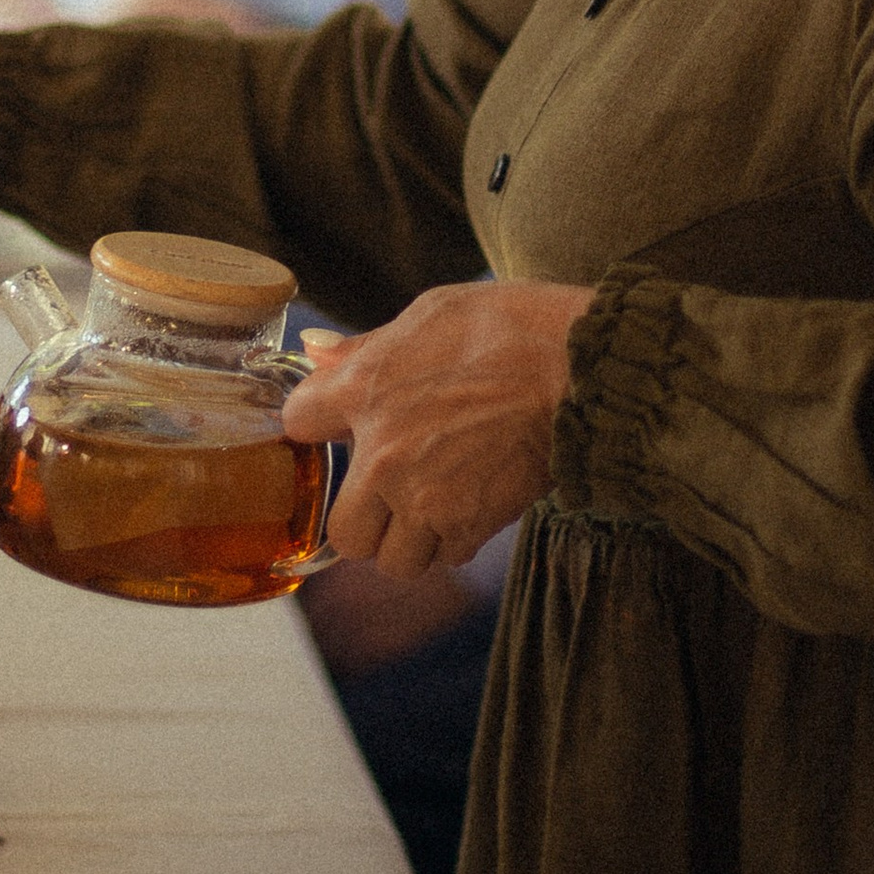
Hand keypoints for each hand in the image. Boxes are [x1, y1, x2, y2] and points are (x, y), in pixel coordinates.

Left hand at [282, 280, 587, 580]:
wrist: (576, 366)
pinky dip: (454, 540)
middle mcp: (383, 457)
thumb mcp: (429, 313)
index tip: (334, 422)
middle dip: (364, 518)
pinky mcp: (470, 523)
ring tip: (431, 508)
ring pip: (395, 559)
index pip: (297, 422)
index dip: (314, 422)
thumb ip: (366, 345)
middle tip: (388, 494)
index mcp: (364, 392)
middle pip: (344, 533)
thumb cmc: (508, 328)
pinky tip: (469, 505)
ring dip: (409, 540)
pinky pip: (446, 555)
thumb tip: (315, 353)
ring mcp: (426, 499)